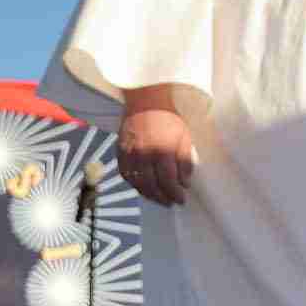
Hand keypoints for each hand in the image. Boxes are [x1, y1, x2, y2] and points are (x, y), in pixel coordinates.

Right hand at [117, 89, 194, 205]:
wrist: (146, 102)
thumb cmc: (169, 119)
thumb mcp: (184, 138)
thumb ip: (185, 161)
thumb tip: (185, 182)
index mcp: (162, 152)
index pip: (168, 181)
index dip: (175, 193)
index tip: (181, 200)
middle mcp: (144, 156)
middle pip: (152, 186)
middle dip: (163, 198)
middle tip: (170, 203)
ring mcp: (130, 155)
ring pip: (137, 183)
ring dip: (149, 194)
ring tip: (158, 198)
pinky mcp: (120, 152)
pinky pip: (126, 174)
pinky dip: (134, 184)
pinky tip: (142, 187)